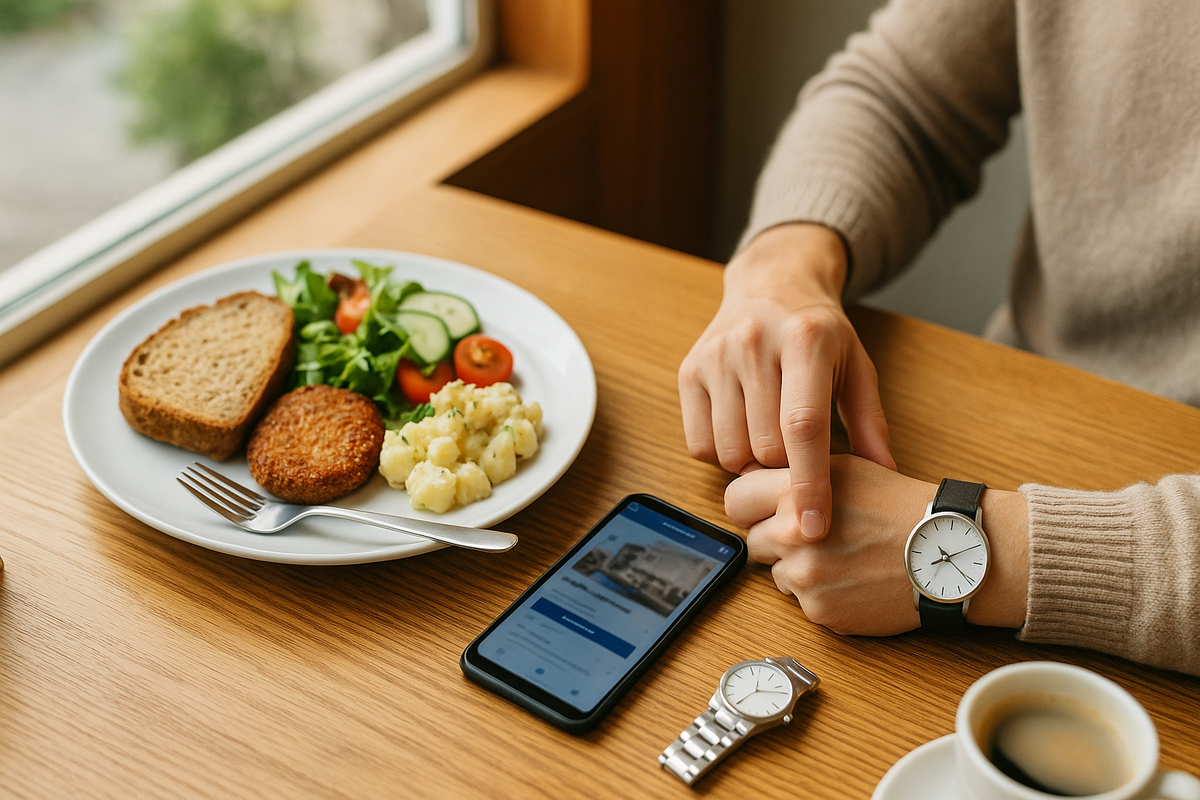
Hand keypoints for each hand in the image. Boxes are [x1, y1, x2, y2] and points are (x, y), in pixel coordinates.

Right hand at [678, 224, 894, 541]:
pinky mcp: (689, 370)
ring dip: (751, 462)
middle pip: (765, 447)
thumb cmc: (818, 334)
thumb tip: (885, 475)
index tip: (815, 526)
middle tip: (798, 451)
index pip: (804, 427)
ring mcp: (717, 356)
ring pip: (730, 451)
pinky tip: (741, 427)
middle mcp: (756, 343)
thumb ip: (870, 423)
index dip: (809, 483)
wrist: (772, 284)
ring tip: (769, 436)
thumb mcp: (856, 367)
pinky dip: (721, 452)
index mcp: (807, 341)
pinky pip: (699, 444)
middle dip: (784, 467)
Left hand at [726, 455, 1028, 634]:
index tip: (761, 510)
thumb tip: (754, 481)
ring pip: (777, 574)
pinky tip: (852, 580)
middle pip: (752, 542)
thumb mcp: (845, 469)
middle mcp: (790, 535)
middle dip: (773, 540)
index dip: (750, 506)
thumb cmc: (899, 507)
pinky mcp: (818, 611)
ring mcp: (803, 577)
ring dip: (798, 569)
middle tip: (814, 536)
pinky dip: (821, 595)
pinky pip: (802, 603)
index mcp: (794, 493)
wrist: (944, 553)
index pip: (735, 501)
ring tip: (842, 557)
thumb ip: (796, 476)